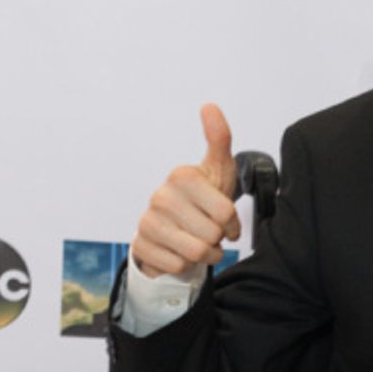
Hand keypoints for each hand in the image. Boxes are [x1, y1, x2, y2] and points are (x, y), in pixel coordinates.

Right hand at [132, 103, 240, 278]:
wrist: (173, 233)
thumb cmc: (202, 201)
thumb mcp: (217, 170)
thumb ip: (219, 140)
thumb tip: (209, 105)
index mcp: (182, 176)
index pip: (226, 213)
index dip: (232, 223)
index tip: (224, 219)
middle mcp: (161, 195)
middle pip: (211, 235)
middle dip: (217, 240)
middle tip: (209, 232)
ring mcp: (148, 221)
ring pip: (195, 252)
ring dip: (205, 255)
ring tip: (199, 244)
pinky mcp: (140, 246)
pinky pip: (177, 266)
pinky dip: (185, 266)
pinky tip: (180, 253)